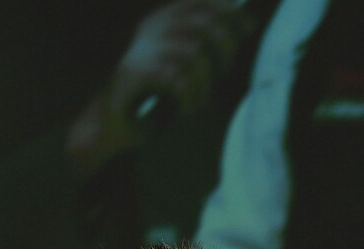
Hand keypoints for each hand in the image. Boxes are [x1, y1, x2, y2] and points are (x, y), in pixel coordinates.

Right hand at [68, 0, 263, 176]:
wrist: (115, 122)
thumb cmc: (158, 95)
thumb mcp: (187, 65)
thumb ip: (212, 45)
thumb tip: (248, 22)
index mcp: (162, 21)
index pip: (198, 3)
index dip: (226, 11)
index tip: (249, 25)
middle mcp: (151, 29)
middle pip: (202, 25)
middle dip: (224, 49)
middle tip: (222, 72)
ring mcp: (142, 49)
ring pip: (194, 54)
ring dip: (204, 84)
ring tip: (195, 101)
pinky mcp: (135, 73)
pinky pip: (178, 80)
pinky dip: (189, 98)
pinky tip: (184, 108)